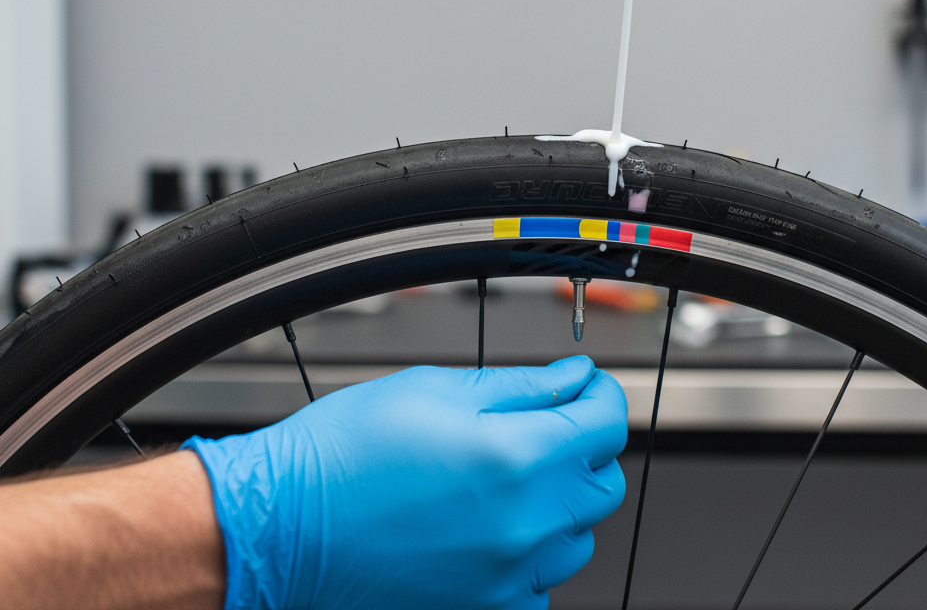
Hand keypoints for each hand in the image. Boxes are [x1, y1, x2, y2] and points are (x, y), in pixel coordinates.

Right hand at [184, 356, 627, 609]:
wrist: (284, 525)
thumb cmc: (346, 451)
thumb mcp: (438, 389)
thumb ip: (522, 386)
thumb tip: (572, 380)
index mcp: (515, 458)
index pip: (604, 424)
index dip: (600, 395)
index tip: (586, 388)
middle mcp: (523, 526)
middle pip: (602, 484)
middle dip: (582, 446)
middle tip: (542, 424)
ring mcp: (505, 578)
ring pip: (577, 537)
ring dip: (559, 502)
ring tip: (506, 477)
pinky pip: (539, 585)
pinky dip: (530, 555)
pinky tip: (490, 527)